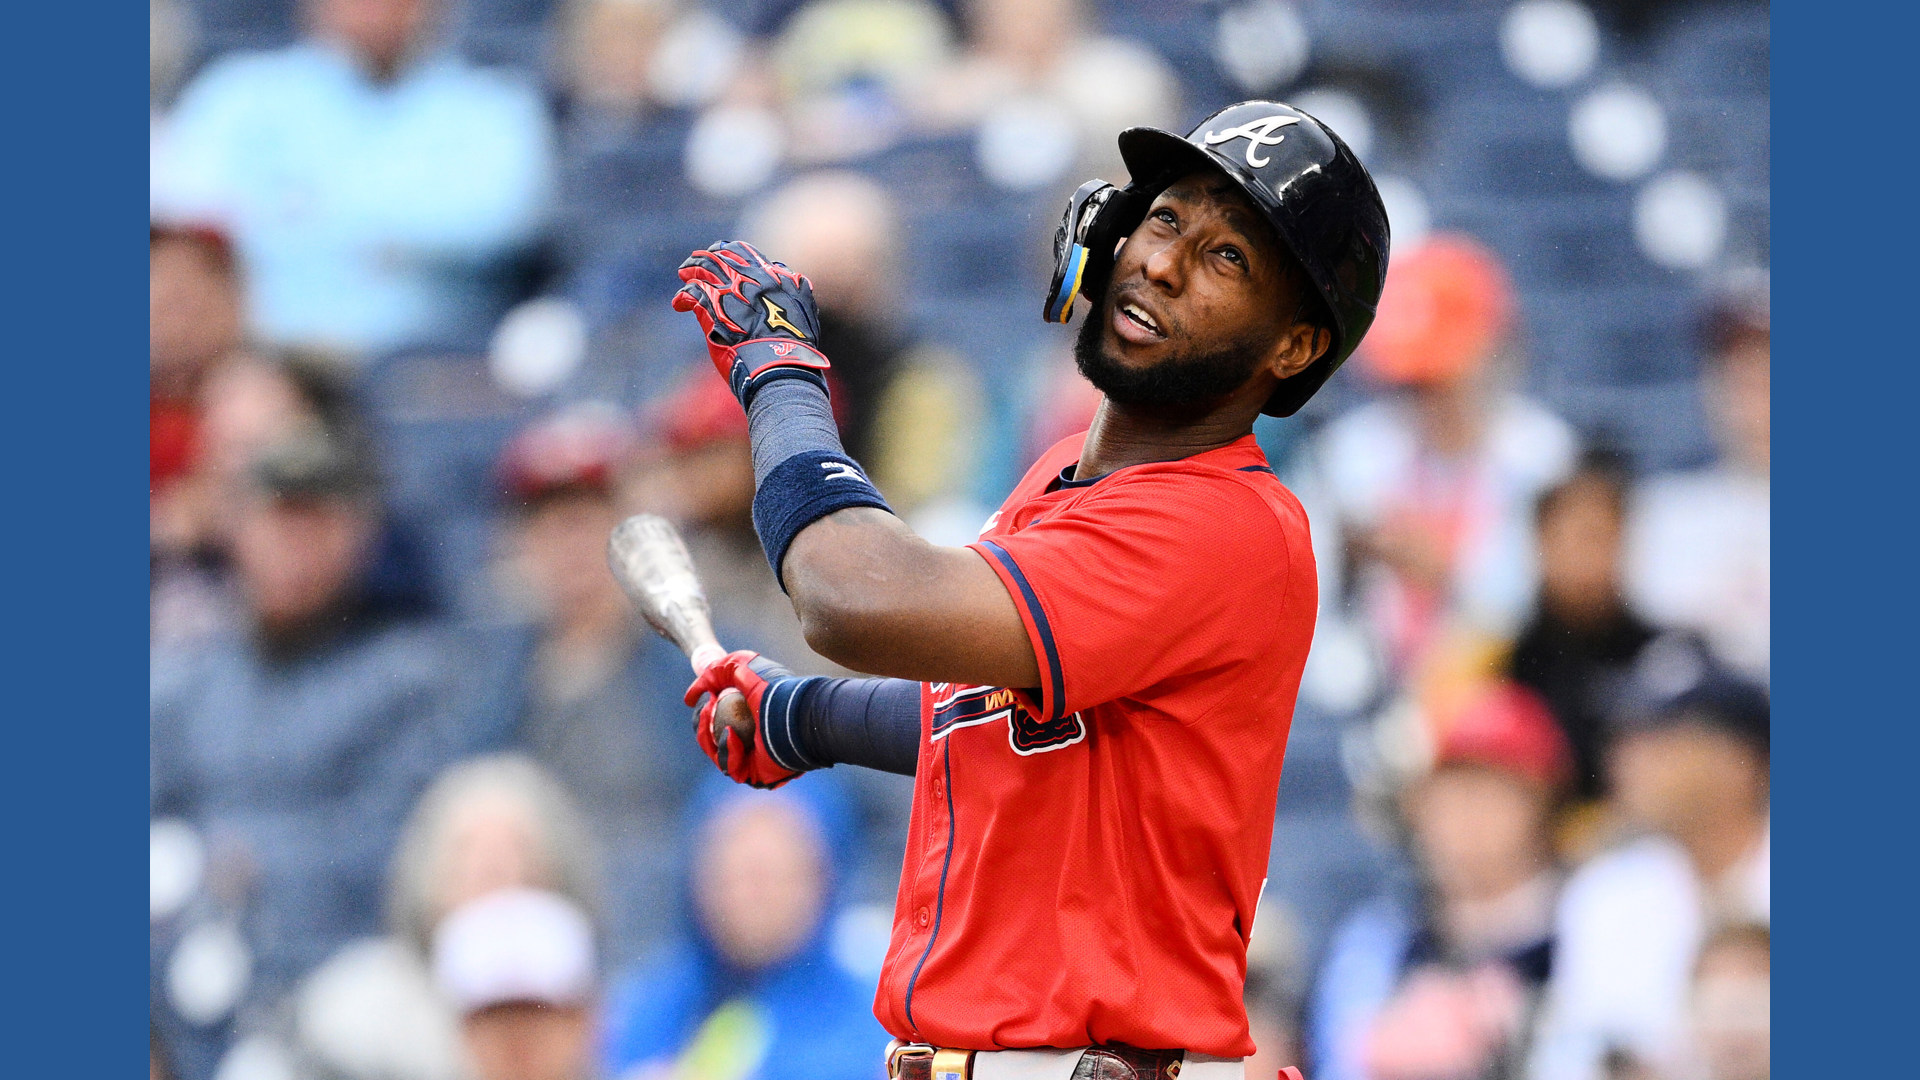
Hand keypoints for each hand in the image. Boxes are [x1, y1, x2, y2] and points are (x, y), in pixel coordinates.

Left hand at [671, 241, 830, 405]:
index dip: (730, 251)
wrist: (783, 363)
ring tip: (684, 273)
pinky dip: (683, 297)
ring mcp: (729, 292)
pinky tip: (679, 304)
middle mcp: (748, 278)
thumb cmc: (797, 343)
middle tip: (696, 261)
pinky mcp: (712, 310)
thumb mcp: (804, 307)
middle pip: (719, 256)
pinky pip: (691, 295)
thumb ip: (795, 287)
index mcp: (770, 275)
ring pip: (702, 269)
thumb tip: (790, 275)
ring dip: (691, 269)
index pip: (744, 252)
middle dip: (706, 256)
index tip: (723, 254)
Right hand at [683, 649, 804, 788]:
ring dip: (708, 737)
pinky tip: (730, 733)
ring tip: (715, 720)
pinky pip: (731, 768)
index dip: (703, 713)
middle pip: (712, 741)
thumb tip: (691, 698)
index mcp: (751, 720)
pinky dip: (727, 750)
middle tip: (703, 712)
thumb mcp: (739, 667)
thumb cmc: (773, 689)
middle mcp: (753, 741)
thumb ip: (714, 673)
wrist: (796, 714)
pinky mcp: (757, 777)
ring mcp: (755, 761)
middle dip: (701, 726)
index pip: (717, 722)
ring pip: (717, 756)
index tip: (702, 699)